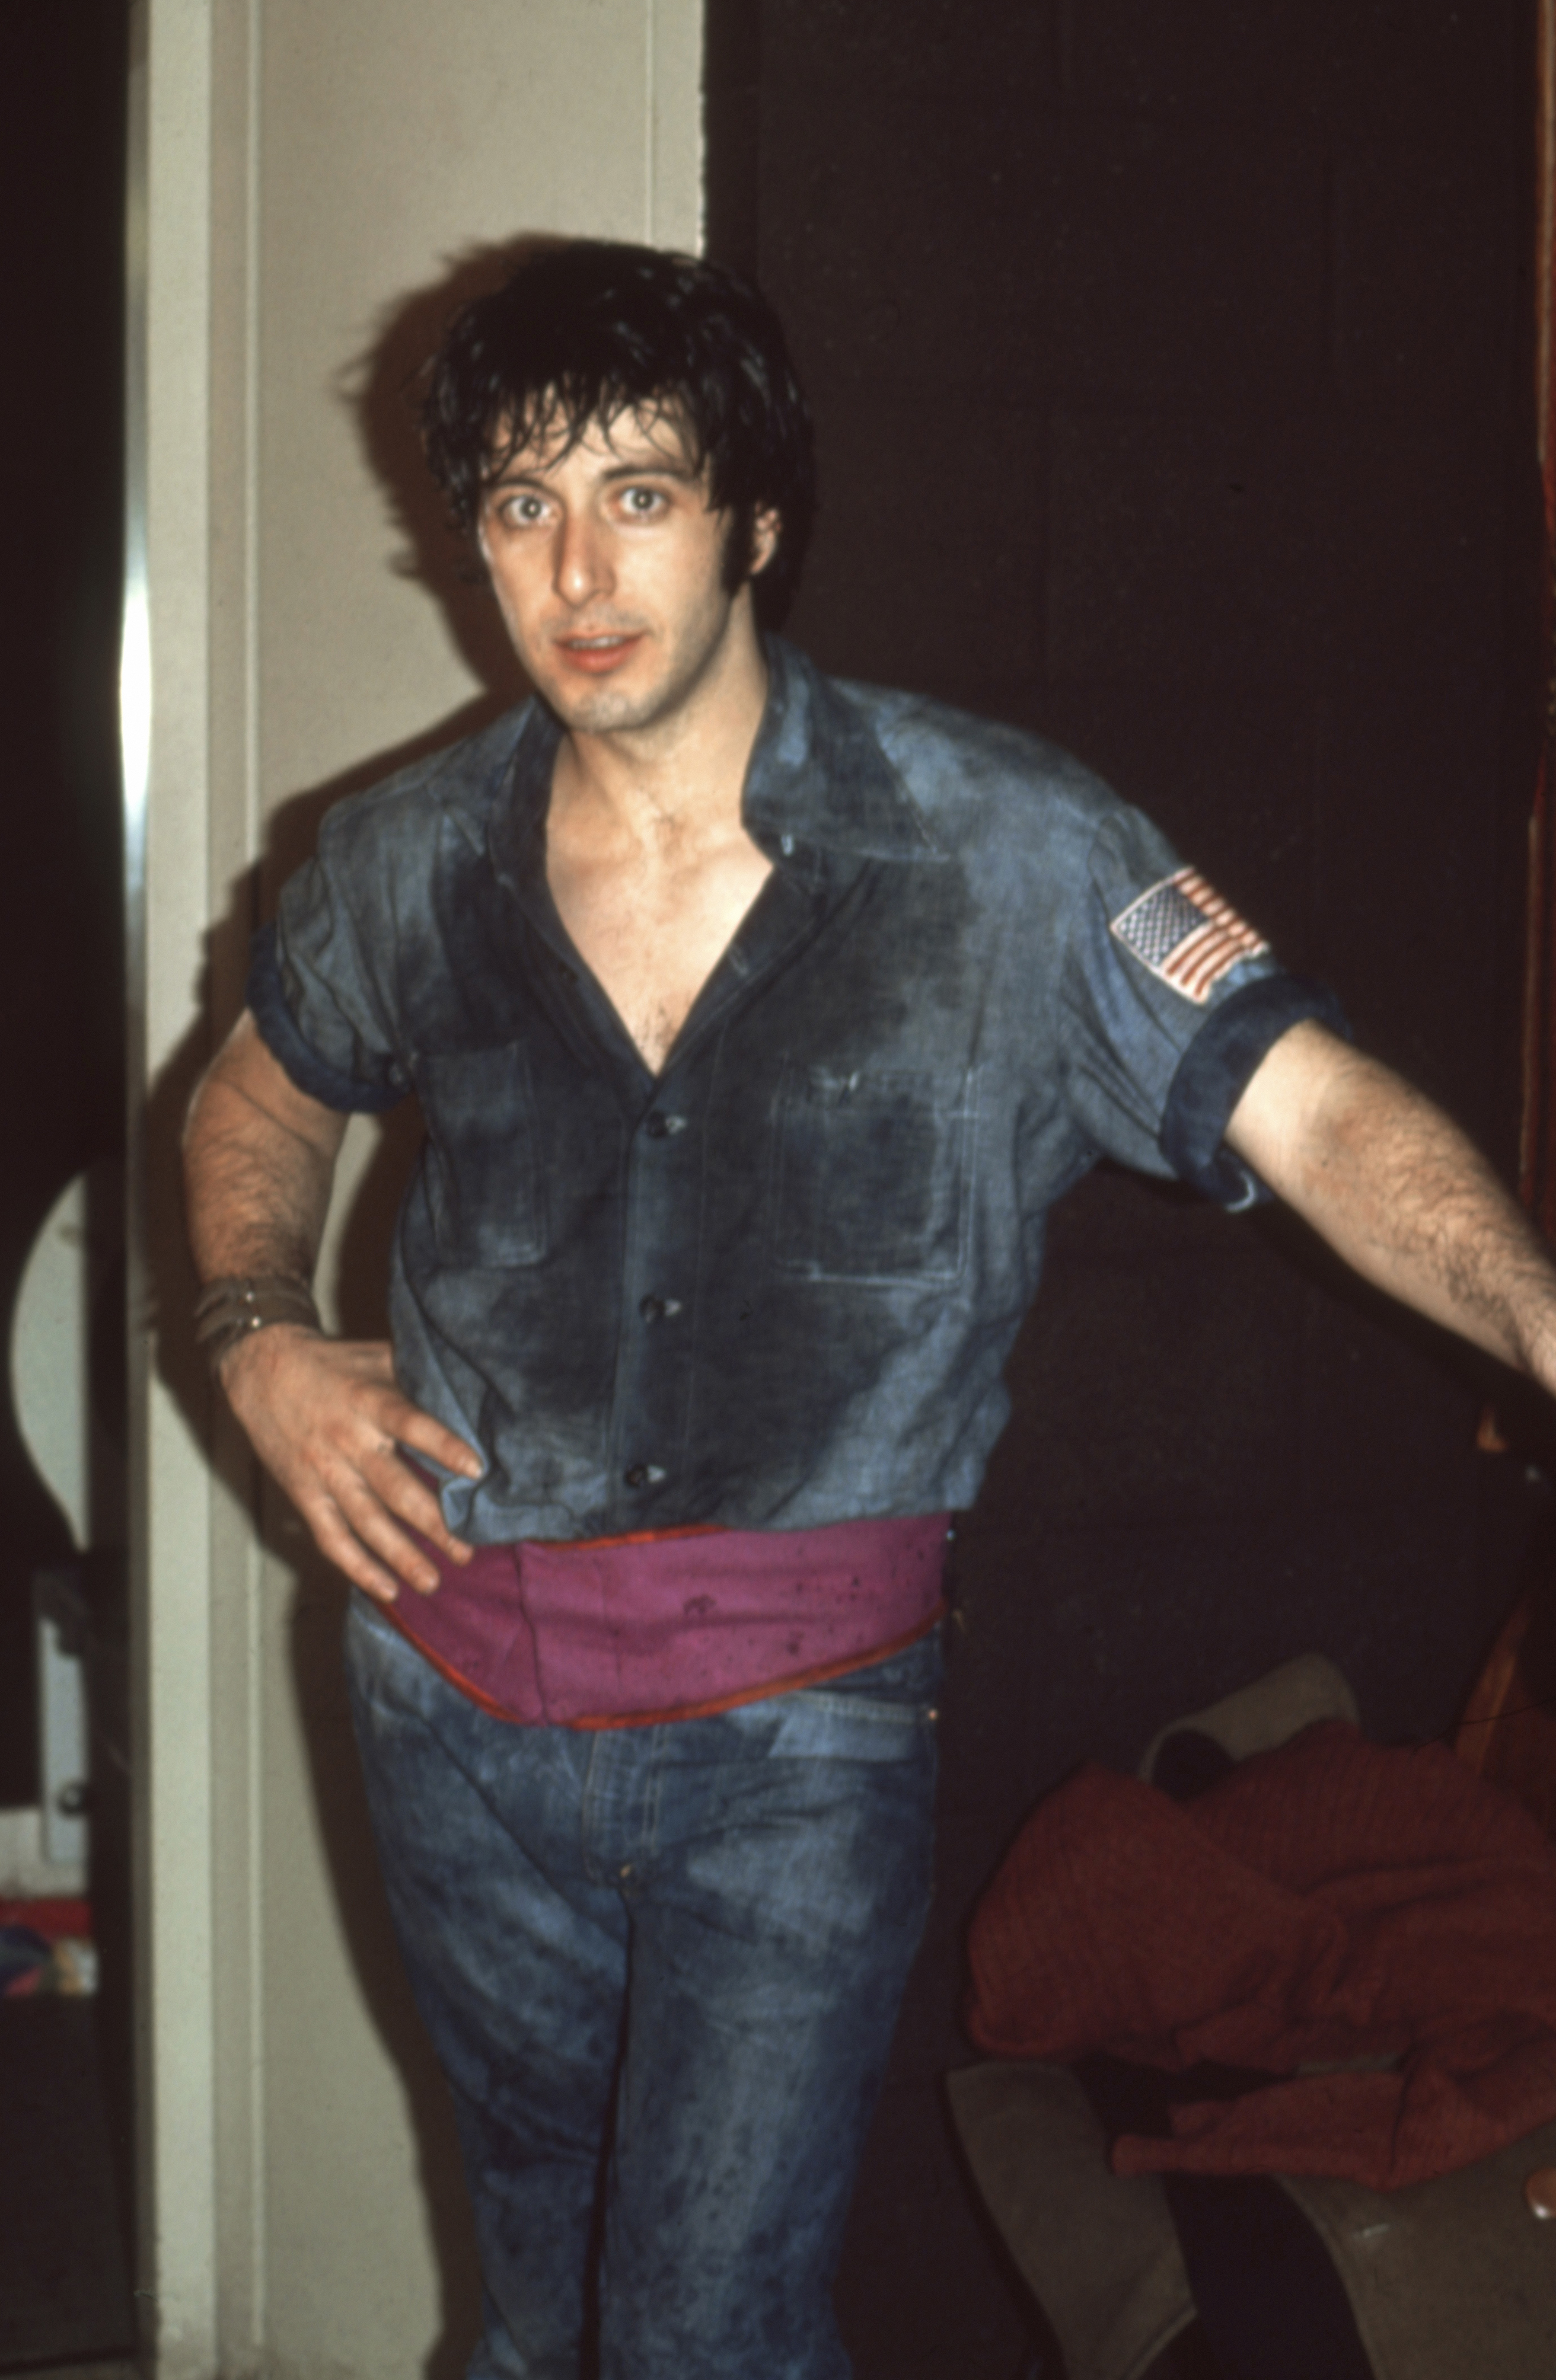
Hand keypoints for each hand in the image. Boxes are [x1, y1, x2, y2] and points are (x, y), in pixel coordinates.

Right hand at [219, 1324, 483, 1601]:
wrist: (262, 1369)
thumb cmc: (333, 1363)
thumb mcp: (377, 1357)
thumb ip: (417, 1379)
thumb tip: (472, 1398)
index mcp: (370, 1402)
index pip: (411, 1424)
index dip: (443, 1447)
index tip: (477, 1470)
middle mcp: (348, 1441)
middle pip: (394, 1488)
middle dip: (433, 1524)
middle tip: (467, 1551)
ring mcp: (324, 1472)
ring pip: (366, 1522)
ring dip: (401, 1555)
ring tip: (433, 1581)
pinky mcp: (303, 1494)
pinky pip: (331, 1538)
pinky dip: (357, 1567)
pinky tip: (387, 1590)